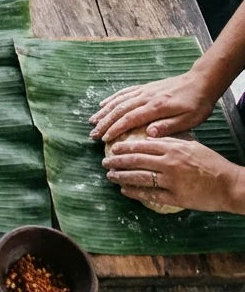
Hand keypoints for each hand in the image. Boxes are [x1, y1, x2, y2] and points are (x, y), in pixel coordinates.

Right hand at [90, 71, 218, 142]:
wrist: (200, 82)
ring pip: (119, 100)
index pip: (131, 118)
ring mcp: (144, 91)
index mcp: (156, 107)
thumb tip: (149, 133)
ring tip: (93, 120)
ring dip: (104, 111)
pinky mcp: (145, 87)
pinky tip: (104, 103)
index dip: (116, 128)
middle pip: (120, 109)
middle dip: (105, 122)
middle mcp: (146, 97)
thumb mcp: (190, 119)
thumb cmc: (197, 104)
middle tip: (92, 133)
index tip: (105, 138)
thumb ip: (169, 126)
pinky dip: (112, 98)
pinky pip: (124, 92)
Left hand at [103, 136, 244, 213]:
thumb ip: (169, 140)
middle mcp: (168, 163)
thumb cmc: (211, 162)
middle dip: (117, 161)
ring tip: (110, 176)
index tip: (112, 148)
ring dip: (122, 177)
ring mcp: (171, 181)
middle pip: (135, 160)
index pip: (140, 145)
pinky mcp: (176, 197)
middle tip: (105, 162)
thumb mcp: (190, 144)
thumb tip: (149, 136)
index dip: (124, 147)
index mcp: (171, 147)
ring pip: (139, 177)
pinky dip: (136, 193)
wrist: (229, 184)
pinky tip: (125, 191)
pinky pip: (151, 195)